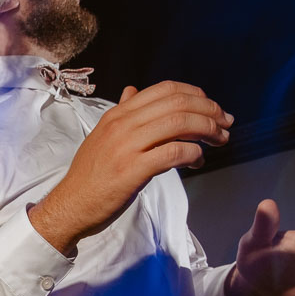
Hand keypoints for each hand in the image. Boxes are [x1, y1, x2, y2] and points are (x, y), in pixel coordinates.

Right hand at [29, 81, 232, 254]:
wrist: (69, 206)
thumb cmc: (89, 176)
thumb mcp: (101, 136)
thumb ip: (121, 113)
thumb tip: (132, 91)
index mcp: (118, 114)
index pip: (165, 89)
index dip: (196, 94)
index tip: (211, 107)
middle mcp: (123, 124)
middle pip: (178, 103)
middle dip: (210, 111)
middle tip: (225, 124)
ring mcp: (127, 146)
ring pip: (180, 124)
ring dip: (208, 130)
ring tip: (219, 140)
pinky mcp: (133, 170)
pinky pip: (174, 153)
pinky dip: (194, 154)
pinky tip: (197, 161)